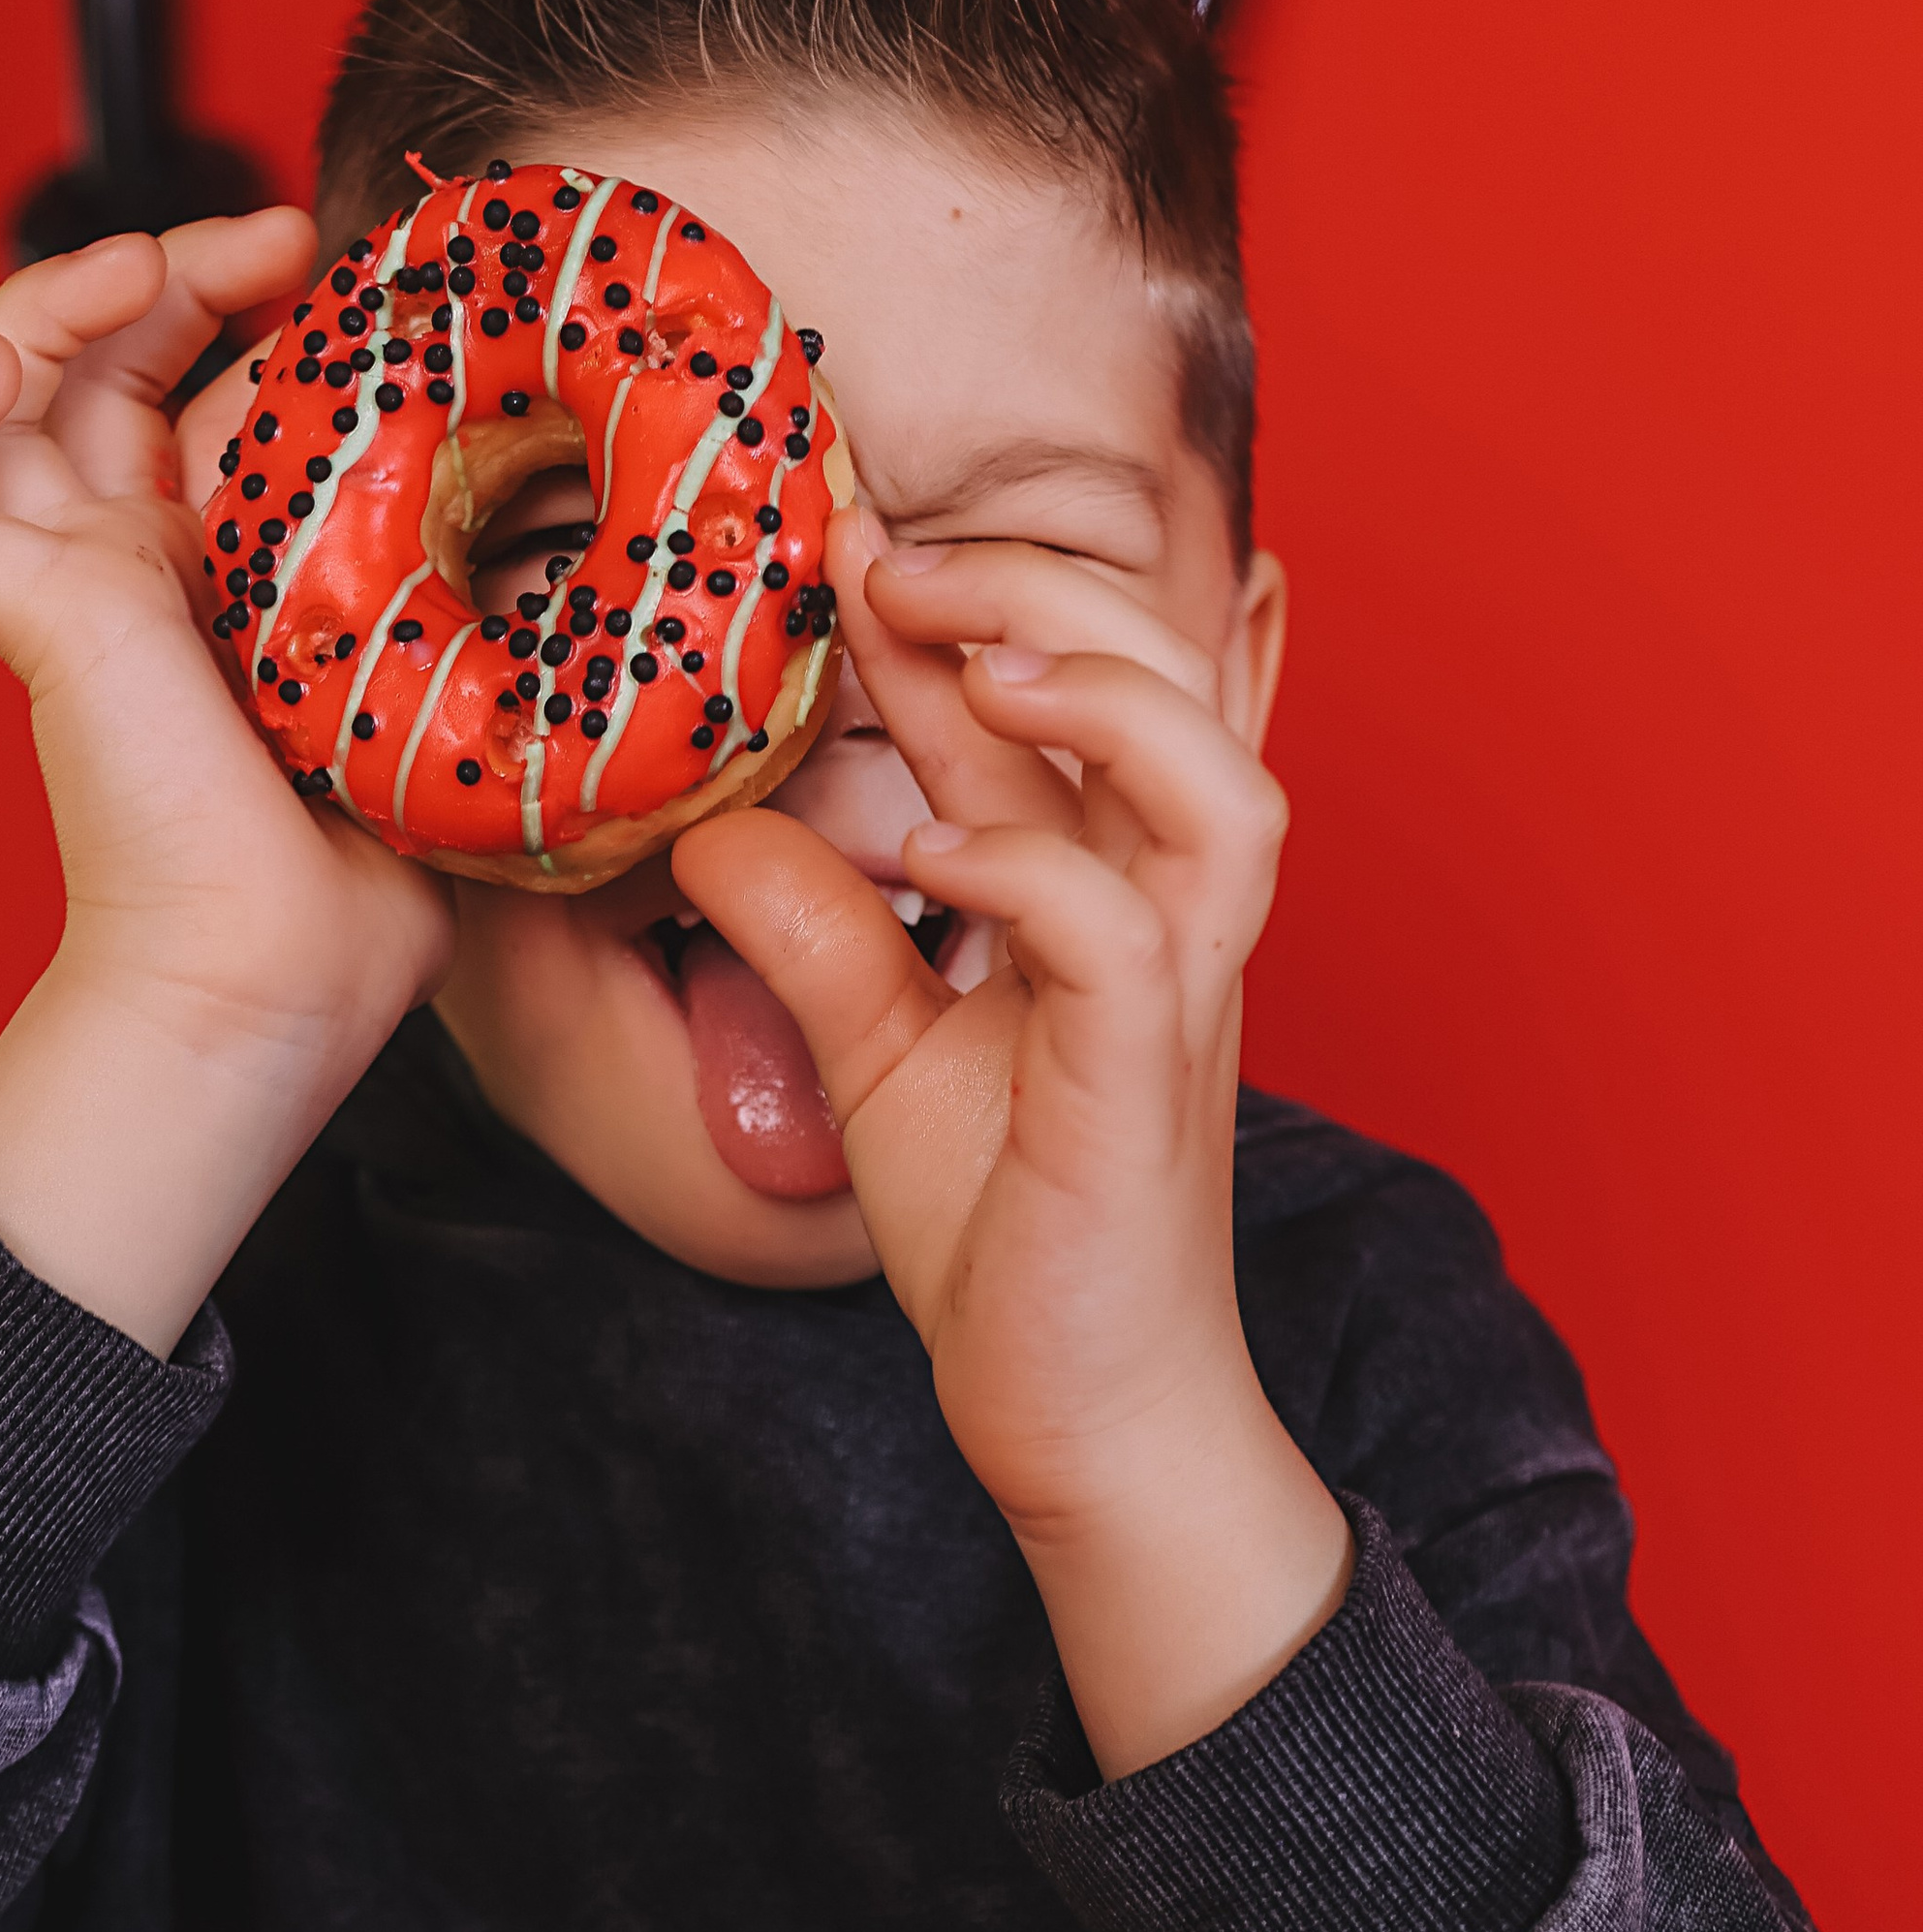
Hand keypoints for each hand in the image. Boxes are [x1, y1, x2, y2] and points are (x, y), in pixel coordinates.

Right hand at [0, 220, 452, 1353]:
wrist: (280, 979)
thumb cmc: (362, 895)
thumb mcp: (428, 692)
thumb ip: (450, 601)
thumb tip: (556, 519)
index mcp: (211, 591)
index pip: (197, 403)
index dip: (245, 316)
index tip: (336, 271)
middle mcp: (126, 574)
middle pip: (99, 368)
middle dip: (171, 271)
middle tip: (276, 235)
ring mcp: (65, 589)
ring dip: (59, 298)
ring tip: (151, 263)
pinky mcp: (25, 616)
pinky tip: (19, 361)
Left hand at [671, 513, 1351, 1774]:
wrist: (1087, 1413)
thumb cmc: (1016, 1235)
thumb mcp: (882, 1056)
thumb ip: (817, 933)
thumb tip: (714, 825)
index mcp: (1108, 894)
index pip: (1056, 702)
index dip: (959, 593)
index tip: (832, 518)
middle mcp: (1167, 924)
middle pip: (1174, 687)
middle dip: (1040, 587)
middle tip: (886, 549)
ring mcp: (1176, 1001)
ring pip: (1217, 789)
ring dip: (1099, 696)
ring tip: (968, 652)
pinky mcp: (1147, 1089)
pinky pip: (1126, 940)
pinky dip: (1035, 869)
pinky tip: (932, 846)